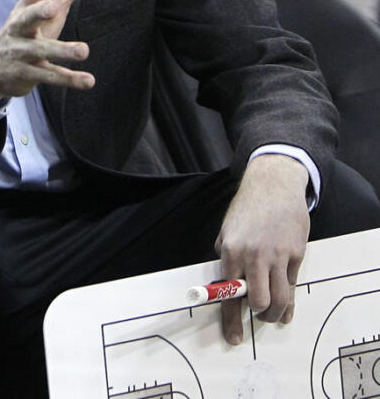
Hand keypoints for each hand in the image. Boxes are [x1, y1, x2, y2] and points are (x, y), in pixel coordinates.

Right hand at [0, 0, 105, 104]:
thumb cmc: (29, 31)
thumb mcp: (49, 8)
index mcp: (25, 9)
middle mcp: (20, 28)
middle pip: (28, 18)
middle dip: (40, 12)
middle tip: (55, 8)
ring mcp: (22, 52)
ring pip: (42, 50)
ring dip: (62, 50)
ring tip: (83, 50)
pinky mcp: (28, 74)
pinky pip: (49, 76)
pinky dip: (69, 79)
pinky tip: (88, 81)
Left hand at [215, 154, 309, 344]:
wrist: (272, 186)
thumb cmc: (246, 210)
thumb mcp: (227, 232)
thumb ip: (228, 258)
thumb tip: (229, 285)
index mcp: (230, 251)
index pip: (229, 294)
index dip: (232, 320)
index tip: (234, 337)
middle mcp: (253, 255)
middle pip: (259, 302)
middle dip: (259, 316)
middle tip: (258, 318)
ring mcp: (277, 255)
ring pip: (280, 298)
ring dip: (276, 313)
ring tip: (272, 316)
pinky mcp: (296, 253)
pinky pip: (292, 283)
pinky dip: (290, 298)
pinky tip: (288, 305)